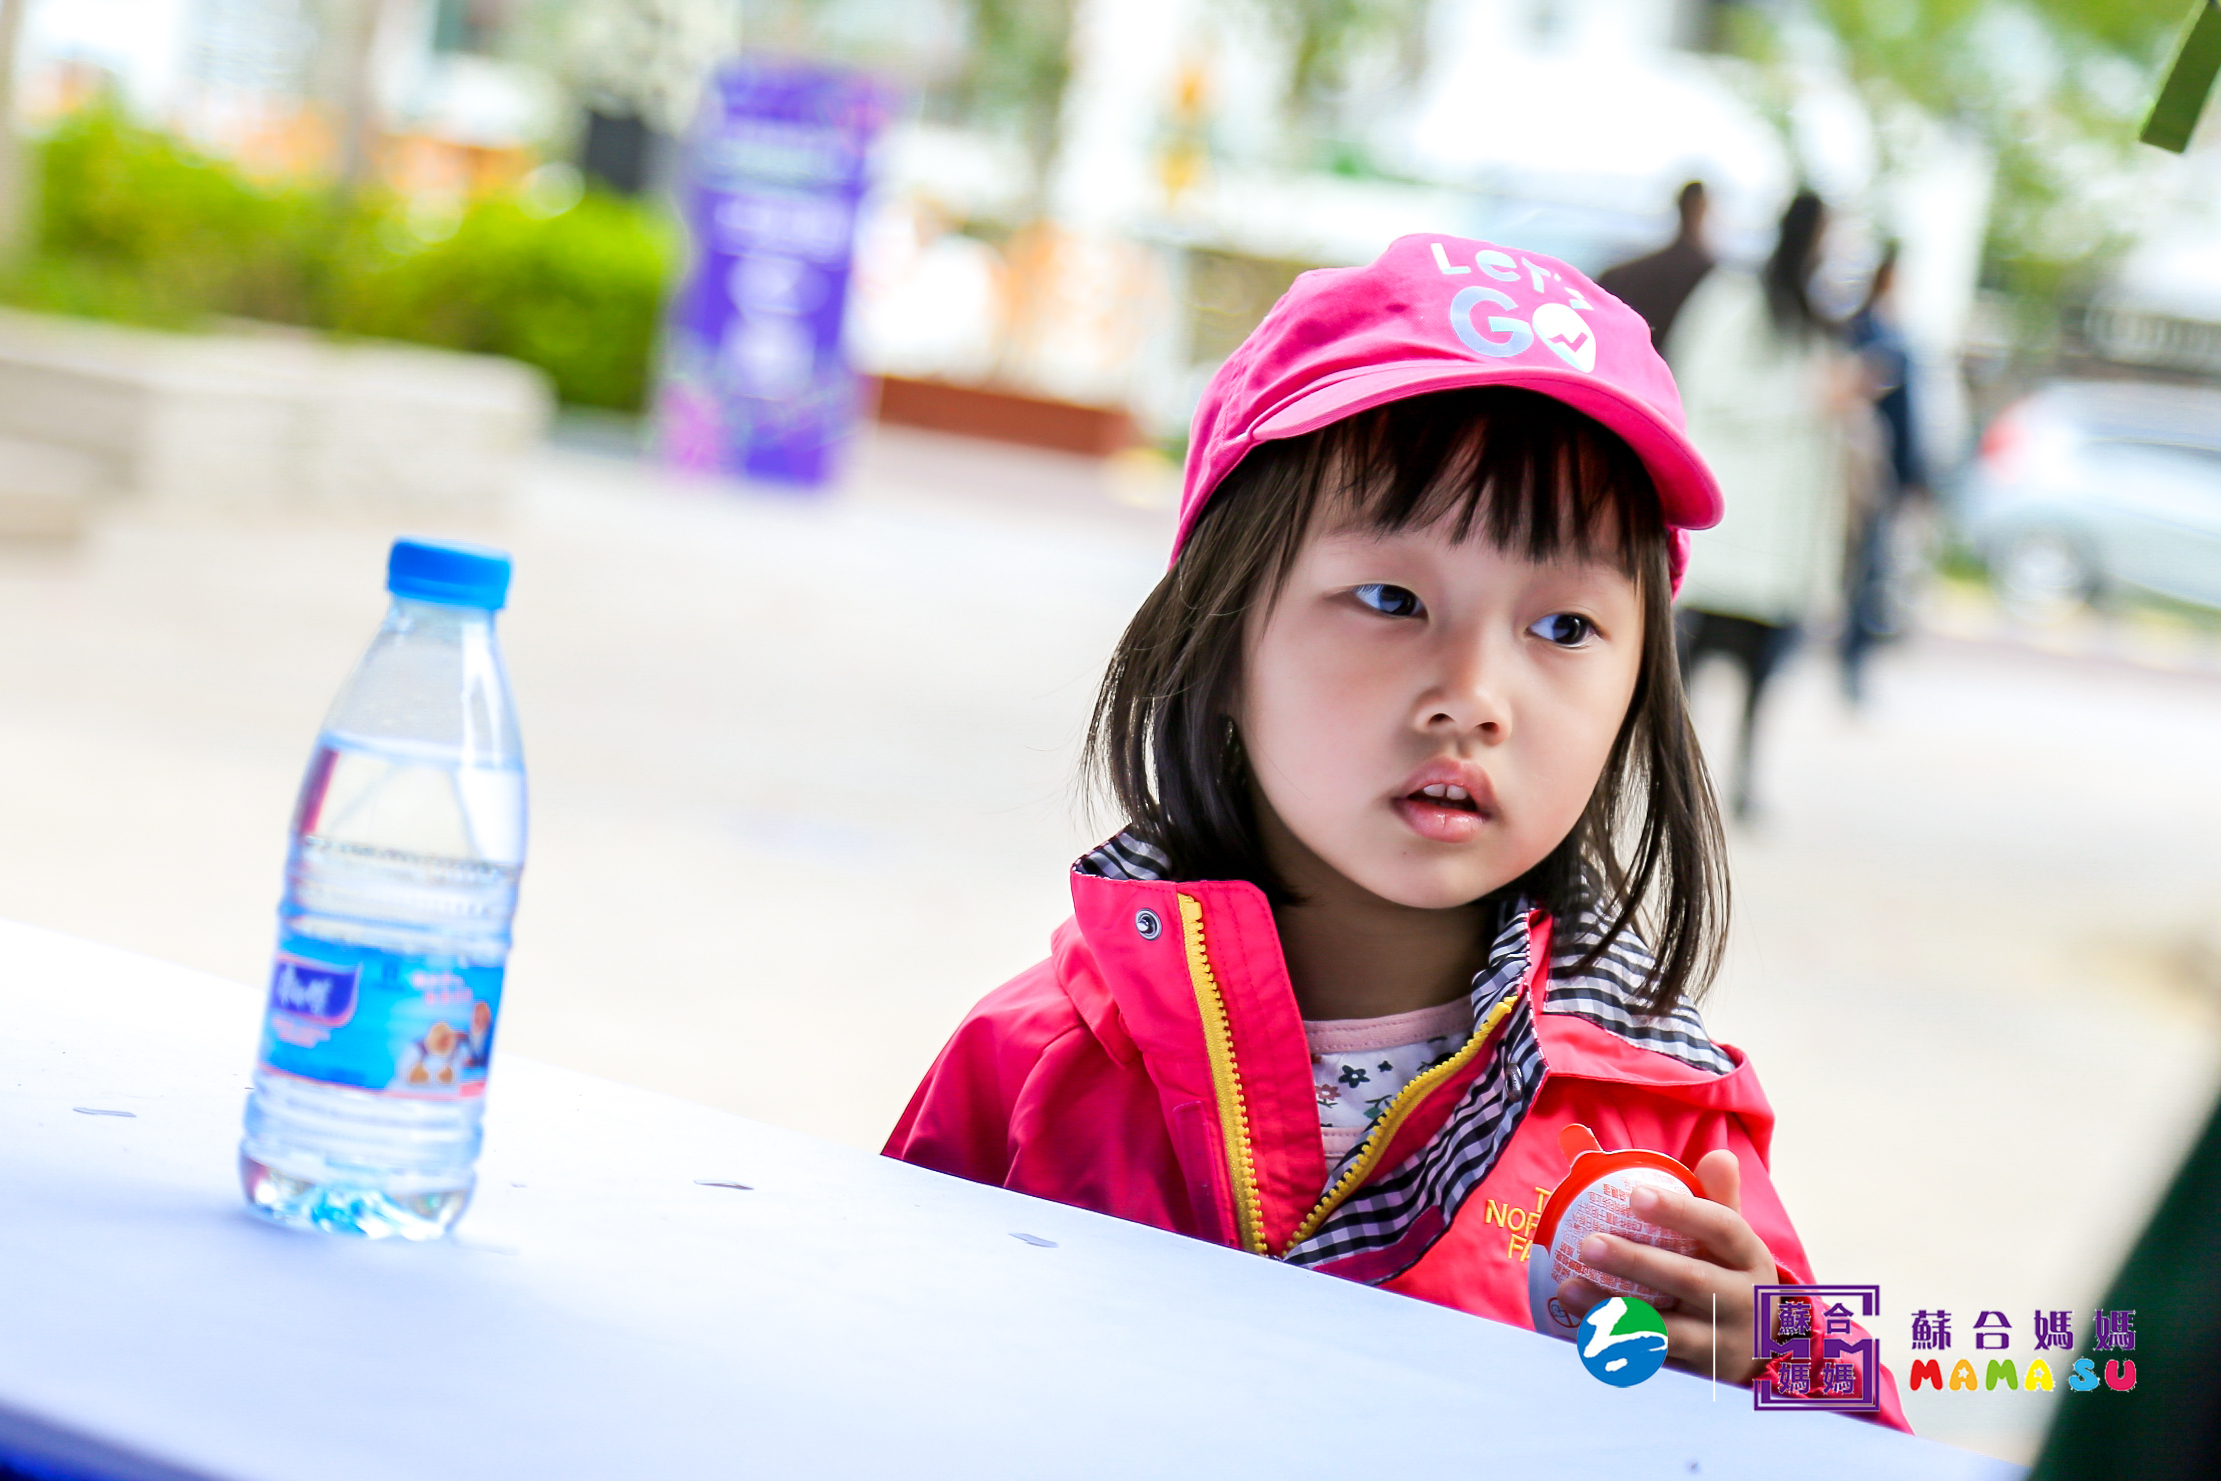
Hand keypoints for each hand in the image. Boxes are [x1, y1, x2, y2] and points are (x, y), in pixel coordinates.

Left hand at [1553, 1149, 1777, 1384]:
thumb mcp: (1732, 1242)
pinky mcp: (1698, 1376)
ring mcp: (1722, 1344)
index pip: (1722, 1227)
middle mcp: (1742, 1301)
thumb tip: (1716, 1152)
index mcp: (1749, 1258)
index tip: (1635, 1195)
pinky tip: (1581, 1330)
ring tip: (1569, 1287)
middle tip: (1589, 1243)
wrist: (1764, 1354)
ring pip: (1667, 1329)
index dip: (1681, 1211)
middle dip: (1637, 1262)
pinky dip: (1617, 1347)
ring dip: (1615, 1310)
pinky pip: (1653, 1363)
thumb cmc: (1730, 1278)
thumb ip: (1717, 1198)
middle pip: (1690, 1280)